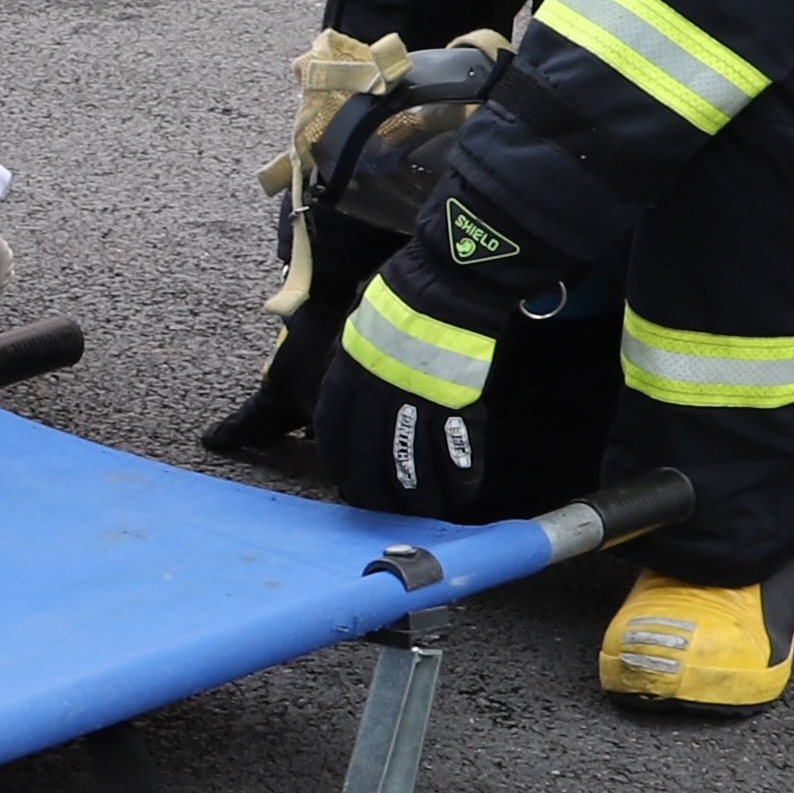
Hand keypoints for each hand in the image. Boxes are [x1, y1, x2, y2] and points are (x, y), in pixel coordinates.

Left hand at [304, 223, 555, 517]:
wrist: (450, 280)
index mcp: (348, 372)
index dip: (338, 461)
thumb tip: (347, 389)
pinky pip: (454, 449)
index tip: (343, 481)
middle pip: (368, 455)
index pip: (333, 431)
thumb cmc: (404, 296)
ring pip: (410, 461)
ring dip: (415, 494)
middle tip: (378, 510)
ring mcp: (415, 398)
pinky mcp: (454, 399)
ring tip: (420, 513)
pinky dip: (458, 476)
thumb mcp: (360, 327)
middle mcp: (376, 391)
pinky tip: (459, 494)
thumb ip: (352, 363)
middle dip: (372, 489)